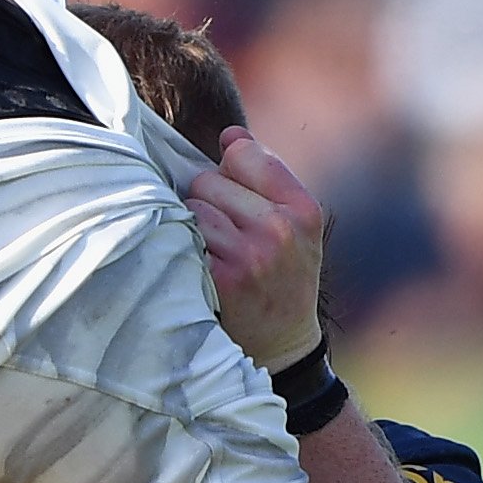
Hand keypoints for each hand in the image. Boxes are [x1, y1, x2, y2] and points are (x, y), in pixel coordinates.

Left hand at [187, 128, 327, 370]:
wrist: (281, 347)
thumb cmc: (281, 278)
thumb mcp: (293, 228)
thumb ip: (263, 179)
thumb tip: (230, 134)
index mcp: (303, 210)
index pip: (245, 154)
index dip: (229, 169)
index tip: (233, 193)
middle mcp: (280, 229)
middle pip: (207, 180)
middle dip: (207, 202)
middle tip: (223, 236)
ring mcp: (250, 254)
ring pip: (191, 208)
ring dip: (190, 226)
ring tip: (211, 253)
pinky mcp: (221, 278)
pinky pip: (180, 238)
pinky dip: (179, 248)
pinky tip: (196, 268)